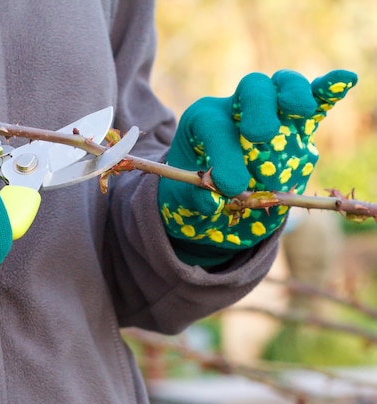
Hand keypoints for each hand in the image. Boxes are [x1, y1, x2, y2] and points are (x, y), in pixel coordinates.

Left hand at [158, 69, 356, 265]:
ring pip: (283, 87)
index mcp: (203, 121)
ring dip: (294, 94)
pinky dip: (328, 92)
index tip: (229, 186)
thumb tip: (212, 200)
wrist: (215, 199)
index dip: (223, 154)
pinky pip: (315, 103)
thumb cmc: (194, 194)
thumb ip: (194, 197)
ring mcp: (270, 113)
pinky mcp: (297, 127)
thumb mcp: (182, 198)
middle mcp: (237, 108)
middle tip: (261, 135)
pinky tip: (345, 80)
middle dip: (258, 109)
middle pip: (252, 89)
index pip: (214, 126)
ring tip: (302, 110)